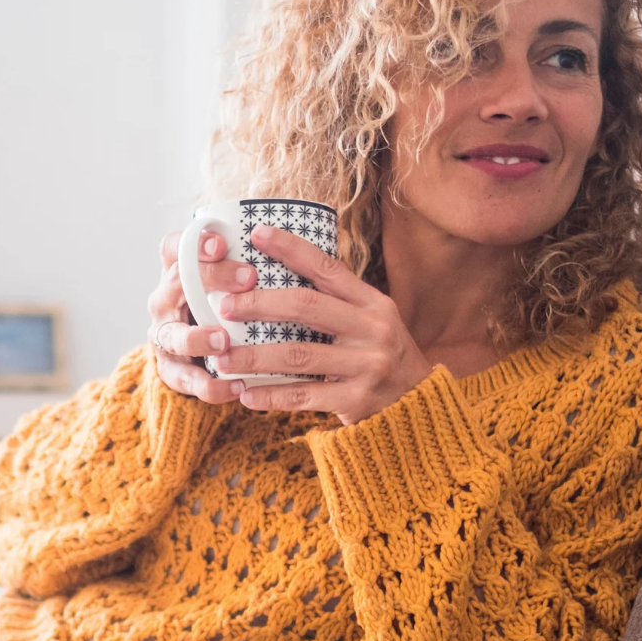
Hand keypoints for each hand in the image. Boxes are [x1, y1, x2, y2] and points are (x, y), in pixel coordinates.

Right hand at [147, 229, 258, 404]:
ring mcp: (164, 336)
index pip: (175, 247)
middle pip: (176, 282)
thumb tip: (302, 251)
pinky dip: (209, 386)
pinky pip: (185, 379)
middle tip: (248, 278)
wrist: (197, 356)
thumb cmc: (224, 309)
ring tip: (222, 341)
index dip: (194, 243)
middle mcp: (165, 300)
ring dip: (197, 337)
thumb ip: (250, 269)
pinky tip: (236, 387)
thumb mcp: (232, 285)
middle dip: (211, 278)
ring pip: (172, 335)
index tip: (222, 243)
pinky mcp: (170, 370)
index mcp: (178, 272)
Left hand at [216, 225, 435, 425]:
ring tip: (222, 359)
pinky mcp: (356, 400)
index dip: (292, 249)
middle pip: (306, 307)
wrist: (419, 405)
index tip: (258, 234)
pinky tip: (246, 395)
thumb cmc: (380, 356)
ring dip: (254, 357)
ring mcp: (366, 366)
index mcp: (372, 303)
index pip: (327, 268)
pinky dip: (271, 395)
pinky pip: (304, 397)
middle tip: (225, 307)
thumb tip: (279, 274)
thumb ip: (336, 302)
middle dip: (259, 304)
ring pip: (297, 355)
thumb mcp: (371, 321)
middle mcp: (372, 330)